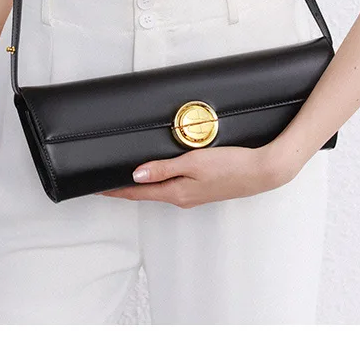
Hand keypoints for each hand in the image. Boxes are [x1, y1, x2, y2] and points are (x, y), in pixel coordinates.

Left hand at [96, 144, 295, 207]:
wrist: (262, 172)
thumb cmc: (231, 165)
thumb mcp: (193, 162)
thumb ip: (164, 168)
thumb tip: (136, 174)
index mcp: (177, 193)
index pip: (137, 192)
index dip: (115, 189)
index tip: (97, 187)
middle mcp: (182, 198)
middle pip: (146, 193)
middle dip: (124, 188)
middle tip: (105, 182)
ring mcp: (193, 196)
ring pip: (159, 190)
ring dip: (141, 185)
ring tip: (124, 178)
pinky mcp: (203, 189)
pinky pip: (173, 187)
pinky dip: (159, 181)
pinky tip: (157, 175)